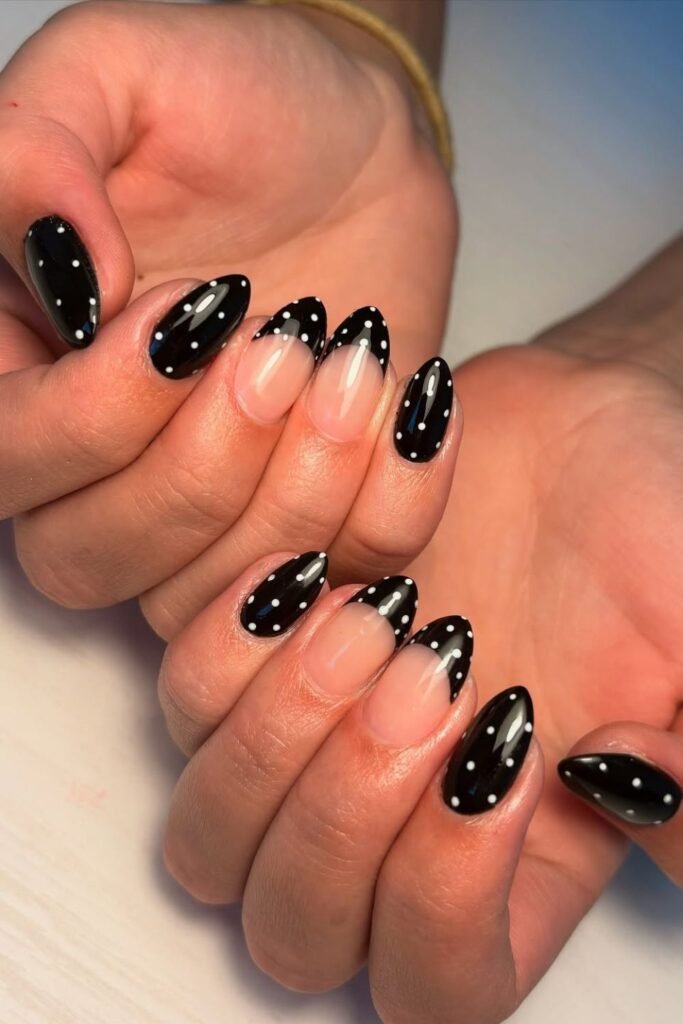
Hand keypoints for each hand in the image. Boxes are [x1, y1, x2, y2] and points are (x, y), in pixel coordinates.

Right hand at [0, 0, 456, 634]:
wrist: (352, 143)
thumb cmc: (232, 100)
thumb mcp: (117, 73)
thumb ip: (35, 155)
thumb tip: (56, 271)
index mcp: (26, 368)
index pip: (10, 461)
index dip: (100, 415)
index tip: (198, 308)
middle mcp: (98, 463)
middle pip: (88, 558)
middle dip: (201, 468)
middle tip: (285, 342)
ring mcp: (208, 508)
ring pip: (208, 597)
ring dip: (298, 492)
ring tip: (359, 361)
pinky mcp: (309, 517)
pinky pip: (335, 577)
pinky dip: (386, 508)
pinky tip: (412, 404)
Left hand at [159, 238, 682, 1022]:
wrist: (575, 431)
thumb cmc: (651, 530)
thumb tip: (615, 786)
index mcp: (511, 857)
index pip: (433, 980)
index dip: (445, 898)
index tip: (502, 751)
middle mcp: (394, 818)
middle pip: (293, 924)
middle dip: (345, 805)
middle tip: (429, 661)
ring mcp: (311, 740)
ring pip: (209, 831)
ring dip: (275, 729)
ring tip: (368, 608)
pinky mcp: (254, 655)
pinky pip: (179, 700)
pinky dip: (223, 643)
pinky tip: (306, 567)